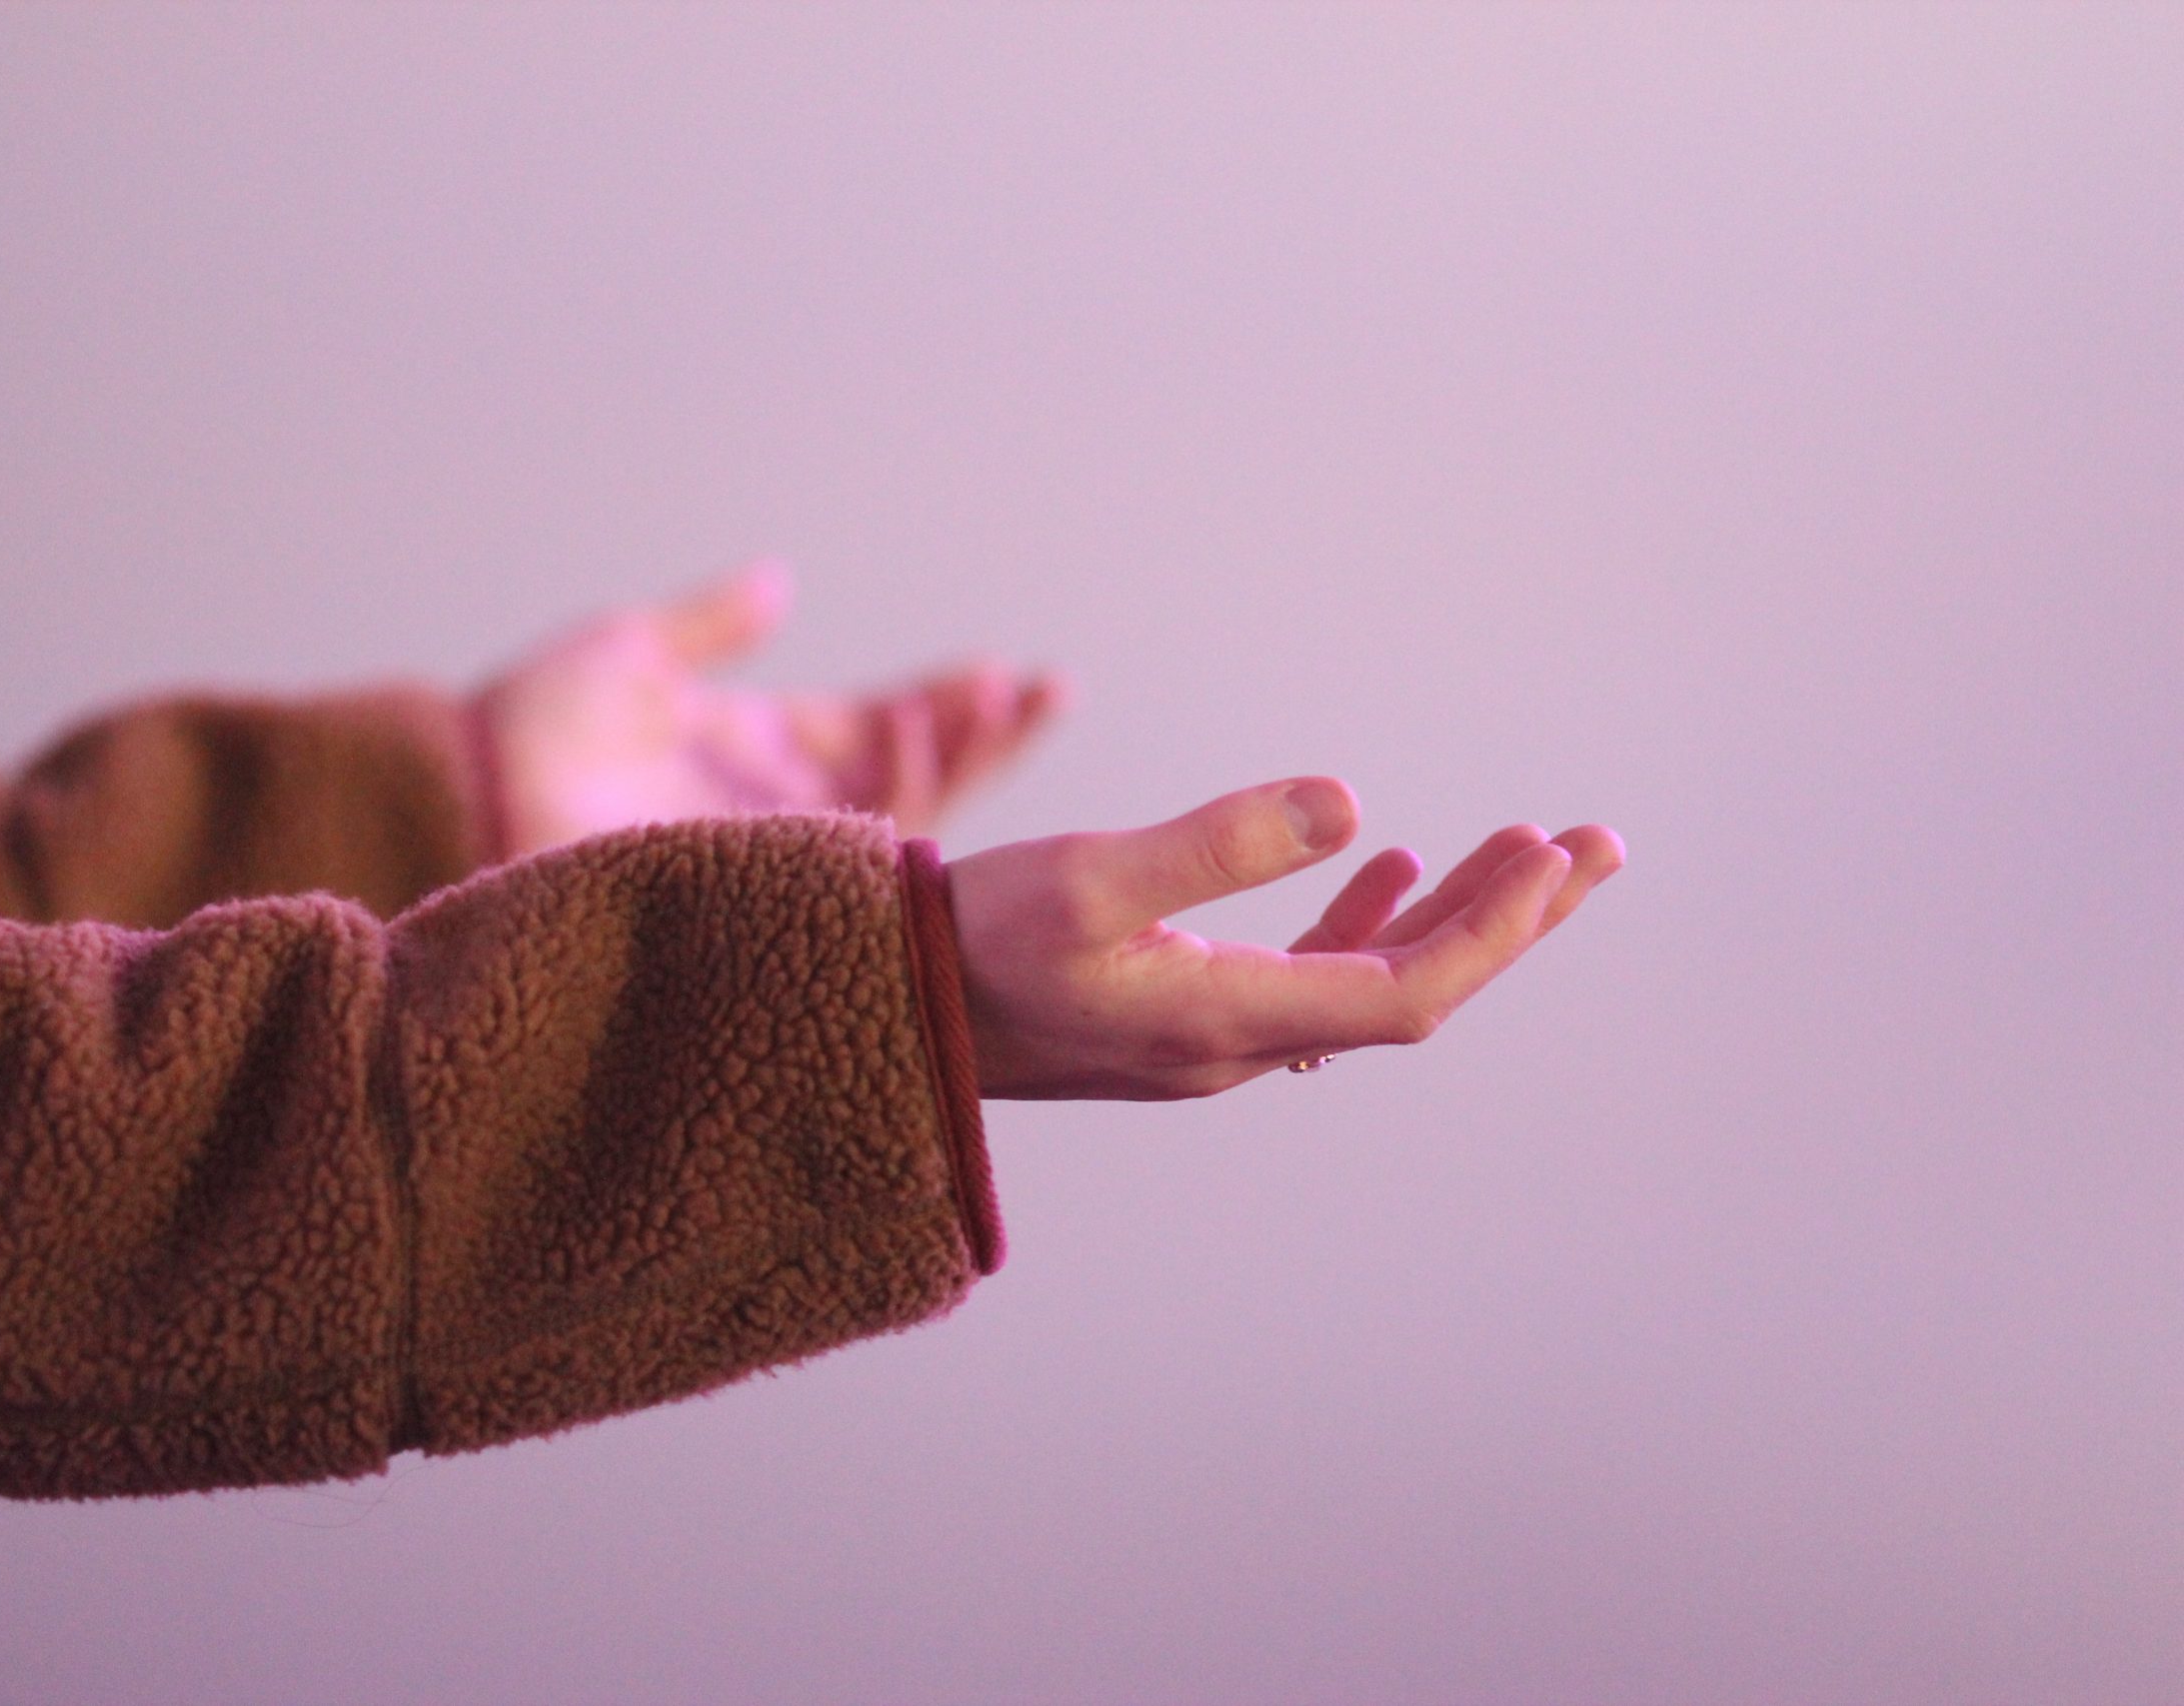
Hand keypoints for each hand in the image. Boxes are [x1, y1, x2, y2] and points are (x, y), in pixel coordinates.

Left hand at [471, 559, 1065, 856]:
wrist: (465, 794)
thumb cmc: (524, 724)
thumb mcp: (631, 650)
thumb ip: (715, 622)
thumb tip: (783, 581)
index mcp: (754, 747)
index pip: (873, 729)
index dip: (942, 706)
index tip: (1007, 674)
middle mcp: (779, 807)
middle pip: (911, 777)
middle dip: (983, 736)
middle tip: (1048, 692)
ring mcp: (776, 849)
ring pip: (900, 817)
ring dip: (956, 756)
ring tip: (1002, 702)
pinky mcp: (762, 883)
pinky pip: (855, 855)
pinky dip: (896, 796)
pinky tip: (921, 741)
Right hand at [947, 777, 1623, 1098]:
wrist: (886, 1008)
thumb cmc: (973, 942)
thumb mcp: (1090, 878)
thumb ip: (1217, 843)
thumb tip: (1353, 803)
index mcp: (1230, 1021)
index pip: (1407, 995)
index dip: (1494, 933)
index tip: (1556, 856)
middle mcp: (1241, 1044)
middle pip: (1413, 993)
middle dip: (1511, 920)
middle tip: (1596, 848)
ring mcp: (1216, 1036)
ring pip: (1369, 982)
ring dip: (1451, 918)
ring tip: (1524, 850)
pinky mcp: (1186, 1014)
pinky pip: (1311, 976)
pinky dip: (1365, 922)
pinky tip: (1388, 866)